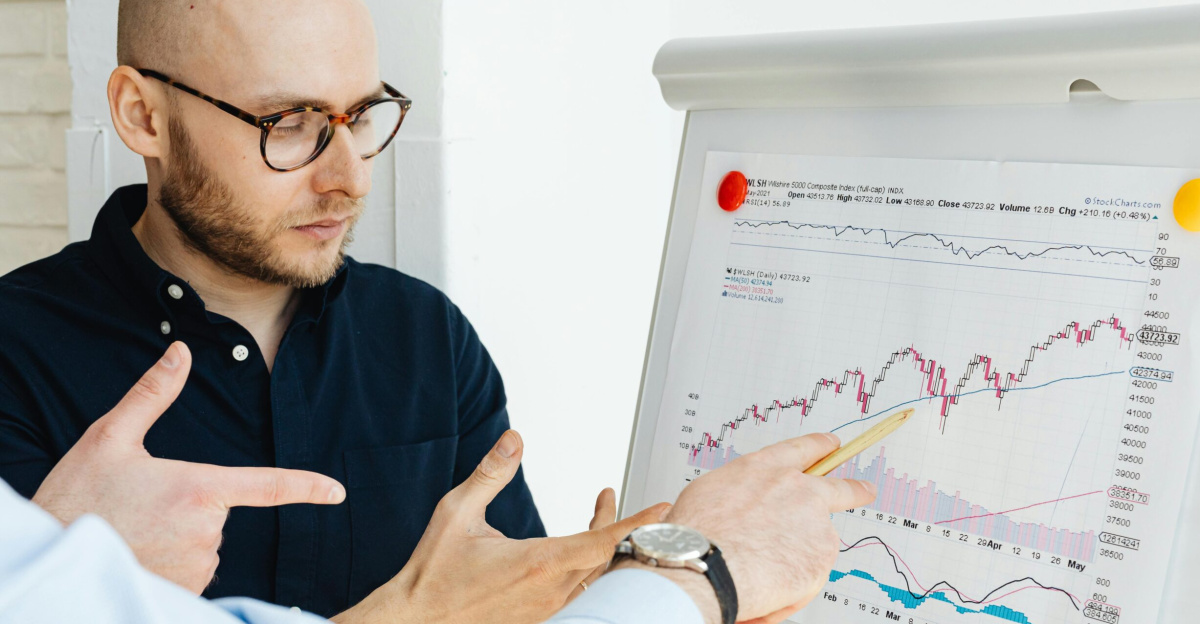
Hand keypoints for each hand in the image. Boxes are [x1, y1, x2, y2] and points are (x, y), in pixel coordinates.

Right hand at [31, 342, 345, 593]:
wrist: (49, 555)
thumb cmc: (74, 497)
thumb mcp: (108, 438)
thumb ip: (153, 394)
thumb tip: (180, 351)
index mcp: (198, 489)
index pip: (268, 486)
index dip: (307, 487)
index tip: (338, 491)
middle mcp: (206, 531)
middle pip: (216, 510)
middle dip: (187, 505)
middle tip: (137, 507)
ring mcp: (196, 566)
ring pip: (203, 540)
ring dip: (176, 535)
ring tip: (132, 532)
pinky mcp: (183, 592)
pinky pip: (190, 569)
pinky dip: (169, 561)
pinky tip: (137, 554)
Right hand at [334, 430, 669, 623]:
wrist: (414, 622)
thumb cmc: (433, 574)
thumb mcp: (457, 513)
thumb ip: (490, 473)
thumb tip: (514, 439)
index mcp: (538, 562)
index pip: (604, 541)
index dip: (638, 523)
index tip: (663, 508)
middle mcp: (550, 591)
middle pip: (604, 556)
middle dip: (615, 525)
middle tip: (603, 498)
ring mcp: (547, 610)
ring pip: (592, 577)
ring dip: (599, 548)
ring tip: (593, 519)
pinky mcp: (539, 620)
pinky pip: (577, 595)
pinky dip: (584, 570)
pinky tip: (571, 556)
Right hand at [622, 433, 876, 623]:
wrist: (705, 562)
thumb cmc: (697, 532)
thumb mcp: (711, 493)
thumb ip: (741, 495)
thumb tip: (745, 508)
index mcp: (764, 468)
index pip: (801, 449)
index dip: (819, 446)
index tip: (831, 444)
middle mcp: (796, 488)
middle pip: (839, 487)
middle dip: (855, 490)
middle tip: (866, 490)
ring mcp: (814, 521)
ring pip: (818, 542)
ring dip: (803, 557)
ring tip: (770, 575)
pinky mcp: (823, 553)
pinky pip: (812, 574)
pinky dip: (796, 584)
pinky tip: (768, 588)